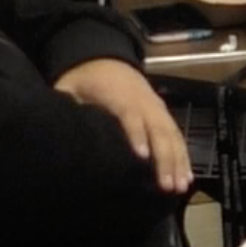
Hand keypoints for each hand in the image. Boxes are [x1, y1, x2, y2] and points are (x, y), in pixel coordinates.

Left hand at [55, 57, 191, 193]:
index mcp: (120, 96)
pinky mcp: (163, 116)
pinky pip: (178, 137)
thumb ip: (65, 103)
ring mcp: (157, 109)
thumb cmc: (85, 78)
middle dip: (164, 159)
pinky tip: (186, 177)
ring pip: (172, 137)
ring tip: (179, 187)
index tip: (141, 157)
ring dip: (177, 162)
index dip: (136, 135)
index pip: (130, 116)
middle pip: (158, 131)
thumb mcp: (69, 85)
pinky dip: (183, 157)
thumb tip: (59, 125)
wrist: (106, 58)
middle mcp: (144, 103)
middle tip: (166, 185)